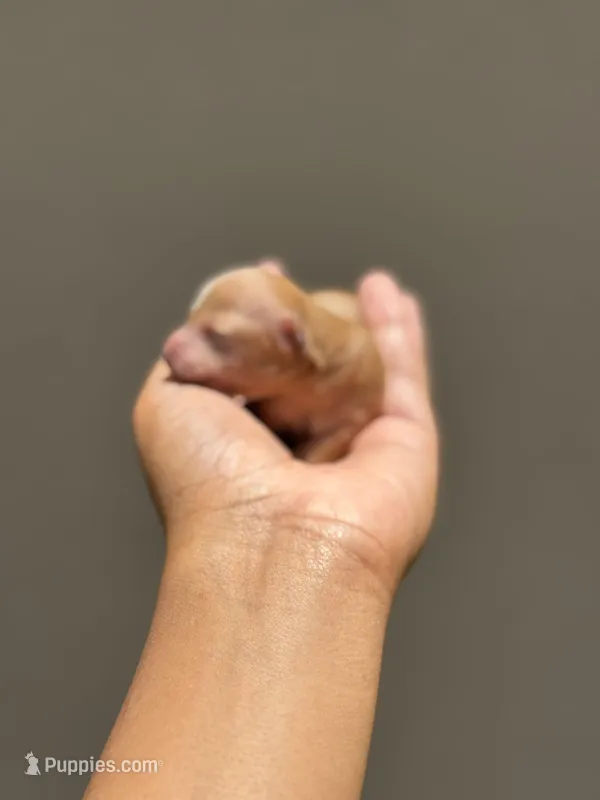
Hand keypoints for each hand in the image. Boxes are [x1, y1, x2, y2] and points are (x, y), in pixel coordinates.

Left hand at [133, 271, 438, 596]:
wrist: (272, 544)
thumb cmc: (208, 480)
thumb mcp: (167, 400)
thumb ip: (192, 354)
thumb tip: (215, 318)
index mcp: (244, 439)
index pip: (259, 370)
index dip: (262, 324)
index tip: (266, 278)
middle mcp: (300, 443)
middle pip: (315, 367)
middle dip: (317, 325)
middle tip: (312, 293)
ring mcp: (356, 444)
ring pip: (366, 369)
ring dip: (370, 325)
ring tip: (373, 287)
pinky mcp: (406, 444)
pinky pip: (405, 376)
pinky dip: (402, 335)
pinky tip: (393, 298)